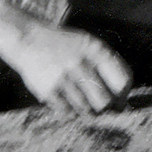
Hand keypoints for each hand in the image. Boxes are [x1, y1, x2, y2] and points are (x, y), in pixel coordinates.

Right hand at [3, 23, 130, 115]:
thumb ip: (107, 67)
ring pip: (86, 110)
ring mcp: (63, 77)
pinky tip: (69, 103)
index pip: (122, 81)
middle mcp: (80, 63)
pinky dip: (72, 112)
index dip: (124, 95)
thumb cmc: (65, 46)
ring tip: (83, 103)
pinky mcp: (47, 90)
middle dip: (106, 108)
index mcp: (95, 50)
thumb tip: (122, 103)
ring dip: (88, 111)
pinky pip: (68, 113)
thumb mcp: (88, 45)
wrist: (27, 39)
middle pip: (105, 101)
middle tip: (102, 108)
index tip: (119, 101)